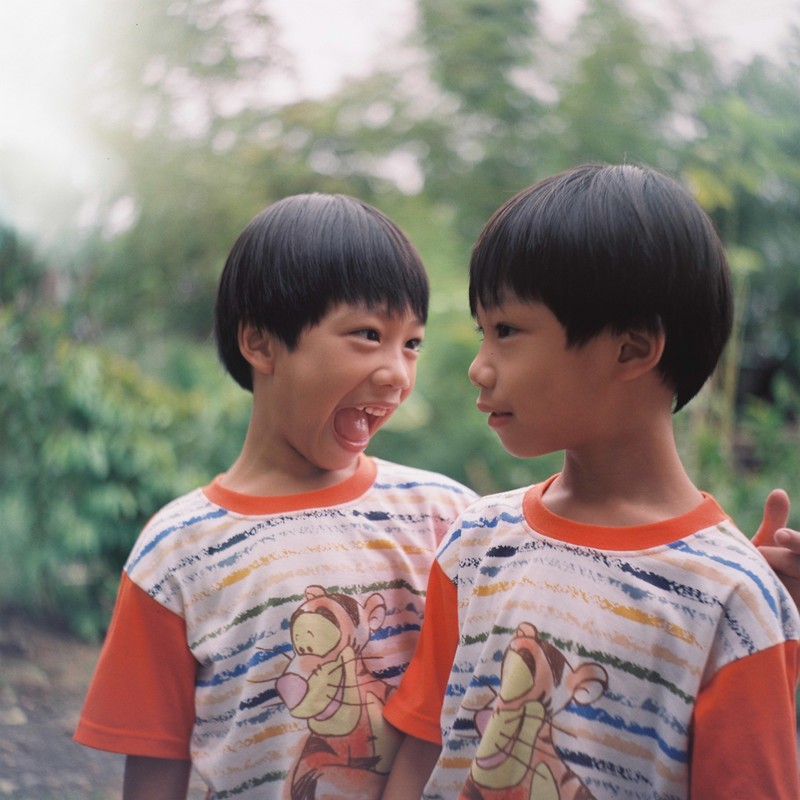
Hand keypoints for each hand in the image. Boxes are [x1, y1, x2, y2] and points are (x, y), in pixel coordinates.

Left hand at [752, 489, 799, 610]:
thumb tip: (779, 491)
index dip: (797, 543)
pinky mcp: (796, 627)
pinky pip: (791, 616)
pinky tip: (765, 600)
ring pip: (797, 591)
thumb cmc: (758, 571)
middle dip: (785, 560)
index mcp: (799, 560)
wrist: (743, 608)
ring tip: (755, 573)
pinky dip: (779, 608)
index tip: (779, 535)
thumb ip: (776, 521)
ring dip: (780, 582)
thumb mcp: (767, 546)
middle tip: (758, 553)